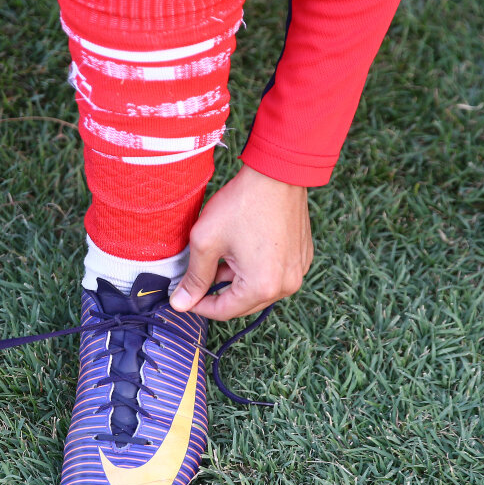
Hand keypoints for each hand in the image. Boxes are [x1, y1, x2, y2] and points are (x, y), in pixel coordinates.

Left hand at [169, 165, 312, 320]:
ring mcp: (299, 271)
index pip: (224, 311)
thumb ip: (194, 277)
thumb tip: (180, 304)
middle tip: (198, 276)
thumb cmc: (243, 204)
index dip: (199, 305)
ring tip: (220, 256)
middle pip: (243, 303)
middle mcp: (286, 286)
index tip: (183, 296)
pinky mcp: (303, 257)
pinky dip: (255, 269)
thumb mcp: (206, 242)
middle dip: (218, 292)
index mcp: (263, 287)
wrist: (277, 173)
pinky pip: (274, 274)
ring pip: (258, 289)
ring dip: (236, 279)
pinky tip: (240, 249)